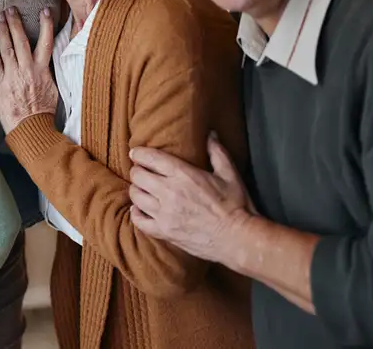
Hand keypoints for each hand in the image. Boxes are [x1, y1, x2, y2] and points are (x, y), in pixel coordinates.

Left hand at [0, 8, 58, 132]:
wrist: (30, 128)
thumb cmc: (43, 111)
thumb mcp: (53, 89)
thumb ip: (49, 72)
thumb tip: (48, 61)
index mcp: (43, 70)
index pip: (46, 42)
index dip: (46, 25)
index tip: (45, 11)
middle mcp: (27, 69)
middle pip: (21, 40)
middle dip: (16, 22)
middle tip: (11, 8)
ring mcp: (12, 75)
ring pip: (7, 47)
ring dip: (3, 30)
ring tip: (0, 17)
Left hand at [130, 133, 257, 264]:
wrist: (237, 238)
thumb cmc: (235, 205)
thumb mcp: (229, 174)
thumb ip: (217, 152)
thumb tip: (210, 134)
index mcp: (184, 174)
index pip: (150, 158)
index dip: (139, 153)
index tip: (136, 153)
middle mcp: (170, 192)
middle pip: (138, 176)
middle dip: (137, 171)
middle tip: (141, 171)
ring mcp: (165, 214)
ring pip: (135, 197)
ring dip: (137, 190)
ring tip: (143, 189)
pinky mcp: (164, 232)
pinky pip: (139, 220)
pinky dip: (136, 213)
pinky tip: (140, 209)